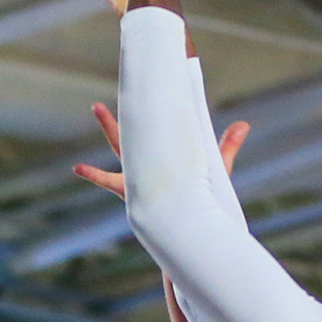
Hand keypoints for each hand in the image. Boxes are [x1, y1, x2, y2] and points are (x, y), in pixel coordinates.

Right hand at [73, 101, 248, 199]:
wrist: (194, 233)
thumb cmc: (204, 201)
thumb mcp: (217, 171)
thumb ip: (227, 148)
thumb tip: (245, 124)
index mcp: (165, 158)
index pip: (158, 129)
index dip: (154, 110)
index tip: (146, 88)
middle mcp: (149, 166)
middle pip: (134, 134)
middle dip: (123, 117)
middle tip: (107, 95)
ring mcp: (141, 177)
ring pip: (122, 148)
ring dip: (111, 128)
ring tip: (97, 107)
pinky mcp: (135, 193)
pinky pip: (110, 182)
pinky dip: (93, 175)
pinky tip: (77, 167)